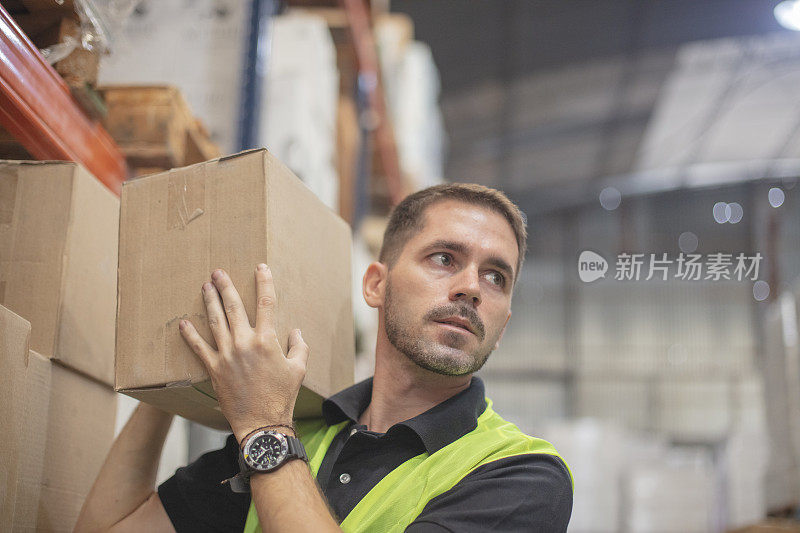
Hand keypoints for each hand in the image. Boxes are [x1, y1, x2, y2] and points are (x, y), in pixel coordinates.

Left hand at [178, 264, 308, 441]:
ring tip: (205, 287)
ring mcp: (227, 355)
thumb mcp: (298, 369)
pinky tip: (183, 323)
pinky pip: (199, 347)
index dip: (264, 282)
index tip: (260, 267)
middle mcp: (245, 343)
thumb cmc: (282, 397)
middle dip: (226, 286)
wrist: (262, 422)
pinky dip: (190, 335)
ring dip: (209, 302)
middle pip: (234, 306)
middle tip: (218, 272)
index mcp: (267, 340)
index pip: (266, 303)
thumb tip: (296, 332)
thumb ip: (299, 347)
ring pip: (215, 321)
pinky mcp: (214, 369)